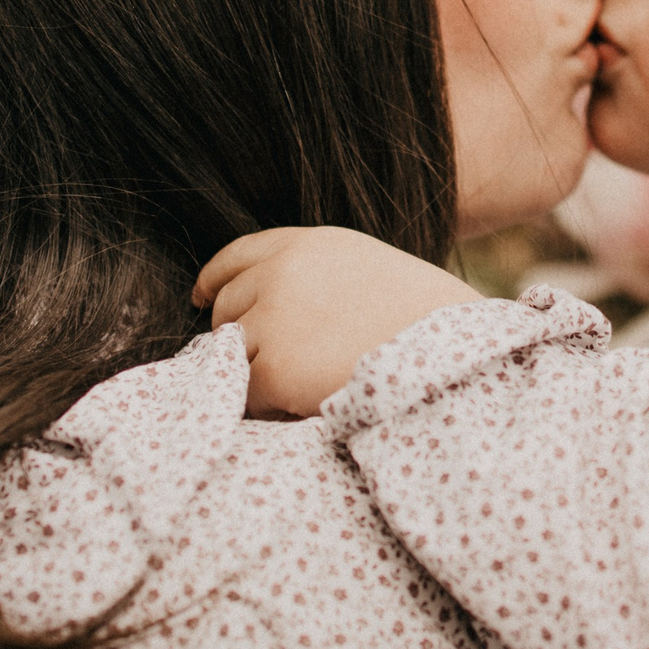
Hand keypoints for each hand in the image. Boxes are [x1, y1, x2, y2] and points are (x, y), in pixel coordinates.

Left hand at [192, 227, 481, 417]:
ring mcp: (272, 317)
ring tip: (304, 382)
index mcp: (306, 244)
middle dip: (243, 335)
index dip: (214, 280)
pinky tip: (306, 401)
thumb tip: (260, 300)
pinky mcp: (272, 365)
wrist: (447, 350)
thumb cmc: (419, 319)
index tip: (202, 297)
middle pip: (226, 309)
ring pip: (232, 352)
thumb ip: (309, 273)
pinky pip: (248, 392)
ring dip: (257, 372)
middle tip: (279, 361)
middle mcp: (281, 272)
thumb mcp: (362, 269)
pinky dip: (270, 404)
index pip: (235, 256)